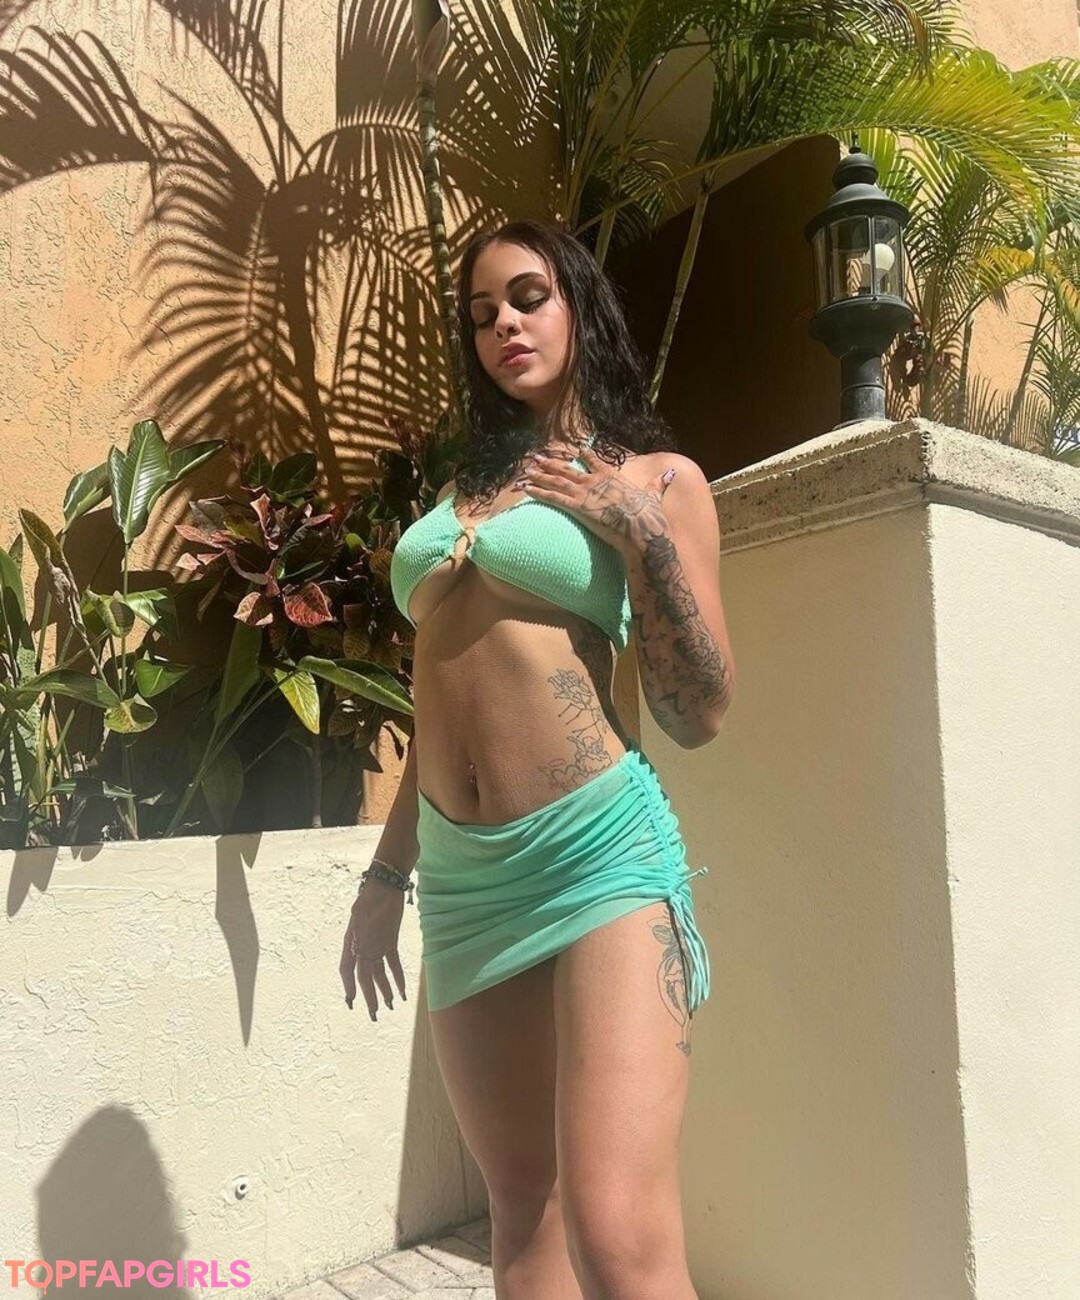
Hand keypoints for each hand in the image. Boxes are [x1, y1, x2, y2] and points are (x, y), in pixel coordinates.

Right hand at [339, 882, 407, 1020]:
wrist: (385, 885)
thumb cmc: (370, 898)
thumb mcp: (362, 915)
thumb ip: (360, 935)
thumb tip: (360, 952)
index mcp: (352, 942)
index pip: (347, 969)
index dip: (349, 986)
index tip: (351, 1001)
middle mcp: (363, 947)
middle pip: (365, 976)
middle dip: (369, 996)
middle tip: (374, 1015)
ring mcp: (376, 946)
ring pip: (380, 973)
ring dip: (385, 989)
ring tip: (390, 1005)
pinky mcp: (390, 942)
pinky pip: (393, 963)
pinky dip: (398, 976)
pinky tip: (403, 989)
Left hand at [516, 448, 676, 555]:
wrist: (641, 530)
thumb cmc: (649, 516)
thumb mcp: (654, 496)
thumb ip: (658, 484)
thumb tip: (670, 474)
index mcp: (613, 476)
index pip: (594, 460)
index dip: (583, 454)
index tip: (575, 449)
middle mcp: (596, 481)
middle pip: (568, 468)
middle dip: (551, 463)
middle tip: (537, 458)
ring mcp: (586, 492)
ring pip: (557, 480)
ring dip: (540, 475)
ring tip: (526, 470)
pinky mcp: (578, 506)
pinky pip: (554, 496)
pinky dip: (539, 491)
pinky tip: (527, 487)